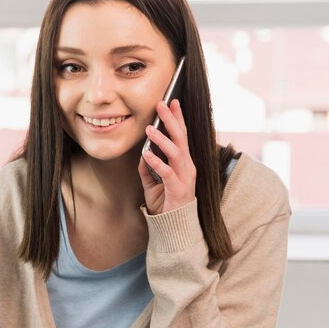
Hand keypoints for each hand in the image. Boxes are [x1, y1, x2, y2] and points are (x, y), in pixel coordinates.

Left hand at [138, 99, 196, 214]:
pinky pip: (168, 173)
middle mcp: (187, 167)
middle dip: (172, 121)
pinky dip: (157, 163)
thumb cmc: (165, 202)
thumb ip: (147, 168)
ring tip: (150, 129)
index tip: (172, 102)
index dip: (177, 119)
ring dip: (163, 139)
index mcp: (184, 163)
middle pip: (181, 139)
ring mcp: (185, 178)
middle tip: (162, 105)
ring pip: (176, 153)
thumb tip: (141, 154)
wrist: (173, 226)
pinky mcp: (178, 190)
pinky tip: (147, 155)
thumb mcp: (152, 183)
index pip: (182, 136)